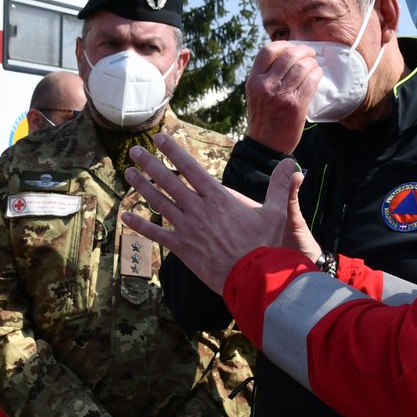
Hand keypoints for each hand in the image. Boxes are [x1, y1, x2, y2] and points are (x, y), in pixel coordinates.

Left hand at [124, 136, 311, 294]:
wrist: (253, 277)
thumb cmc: (264, 245)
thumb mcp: (276, 212)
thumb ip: (279, 185)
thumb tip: (292, 164)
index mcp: (219, 197)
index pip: (191, 167)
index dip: (174, 151)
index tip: (160, 138)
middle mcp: (199, 209)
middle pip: (168, 181)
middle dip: (149, 164)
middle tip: (134, 151)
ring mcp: (187, 228)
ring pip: (158, 202)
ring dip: (141, 187)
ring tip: (128, 174)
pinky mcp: (181, 248)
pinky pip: (155, 234)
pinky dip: (139, 224)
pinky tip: (124, 215)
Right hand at [245, 42, 320, 153]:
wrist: (265, 145)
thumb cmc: (263, 118)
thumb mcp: (256, 94)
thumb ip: (265, 76)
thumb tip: (286, 56)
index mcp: (254, 80)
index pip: (268, 51)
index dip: (284, 45)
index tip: (292, 48)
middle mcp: (265, 85)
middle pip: (288, 55)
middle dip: (303, 51)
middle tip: (310, 54)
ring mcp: (281, 95)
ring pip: (302, 66)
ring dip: (312, 63)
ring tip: (314, 65)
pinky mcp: (296, 105)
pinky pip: (311, 81)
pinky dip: (317, 74)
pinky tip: (317, 74)